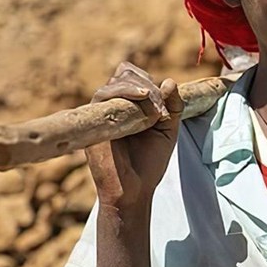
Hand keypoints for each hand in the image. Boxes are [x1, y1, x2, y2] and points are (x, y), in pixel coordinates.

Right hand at [85, 62, 182, 211]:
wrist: (135, 191)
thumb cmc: (149, 163)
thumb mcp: (167, 130)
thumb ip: (172, 106)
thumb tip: (169, 81)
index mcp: (127, 107)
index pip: (130, 76)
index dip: (146, 79)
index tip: (162, 96)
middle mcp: (112, 108)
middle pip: (123, 75)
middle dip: (145, 83)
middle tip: (159, 106)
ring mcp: (101, 115)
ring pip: (114, 84)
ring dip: (139, 89)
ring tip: (154, 108)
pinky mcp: (94, 123)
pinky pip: (103, 97)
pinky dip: (125, 93)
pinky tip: (143, 100)